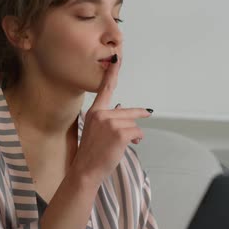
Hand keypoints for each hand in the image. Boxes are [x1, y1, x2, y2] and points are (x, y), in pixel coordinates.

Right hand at [70, 54, 151, 185]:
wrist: (86, 171)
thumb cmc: (92, 153)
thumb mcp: (95, 130)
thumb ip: (107, 118)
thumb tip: (122, 108)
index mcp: (94, 111)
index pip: (105, 88)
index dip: (112, 73)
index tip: (116, 57)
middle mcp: (101, 114)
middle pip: (128, 112)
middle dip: (135, 120)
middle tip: (142, 120)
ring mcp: (110, 123)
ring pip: (134, 123)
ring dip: (133, 134)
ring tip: (123, 143)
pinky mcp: (119, 133)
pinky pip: (138, 132)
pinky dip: (136, 140)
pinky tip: (129, 145)